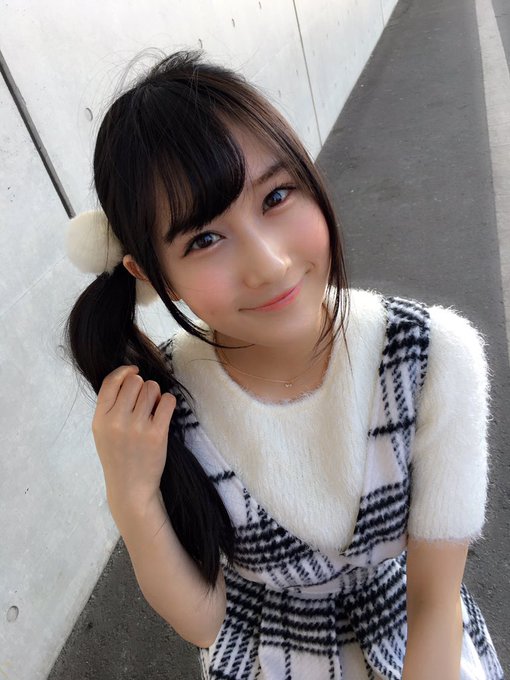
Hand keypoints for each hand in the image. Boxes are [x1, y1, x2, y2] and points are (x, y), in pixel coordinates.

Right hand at [92, 365, 175, 515]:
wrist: (131, 488)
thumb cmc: (118, 456)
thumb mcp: (102, 431)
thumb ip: (109, 406)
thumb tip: (128, 375)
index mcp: (100, 419)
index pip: (111, 382)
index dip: (124, 371)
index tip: (134, 371)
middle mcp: (116, 421)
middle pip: (135, 381)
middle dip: (142, 386)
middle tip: (144, 402)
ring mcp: (137, 427)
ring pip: (152, 388)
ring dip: (155, 395)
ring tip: (152, 410)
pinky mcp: (156, 434)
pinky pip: (168, 400)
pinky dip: (168, 402)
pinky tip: (163, 412)